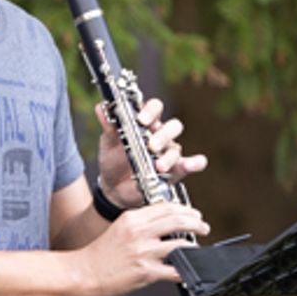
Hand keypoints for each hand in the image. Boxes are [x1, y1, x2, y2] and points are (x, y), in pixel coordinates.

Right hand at [77, 202, 207, 295]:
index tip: (192, 213)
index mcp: (132, 219)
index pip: (165, 207)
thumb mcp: (119, 230)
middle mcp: (138, 232)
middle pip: (177, 220)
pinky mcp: (145, 272)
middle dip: (196, 222)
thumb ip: (140, 226)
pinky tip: (190, 270)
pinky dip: (186, 270)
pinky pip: (174, 270)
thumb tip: (164, 226)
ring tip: (198, 248)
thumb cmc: (99, 255)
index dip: (184, 210)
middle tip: (203, 226)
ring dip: (194, 245)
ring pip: (180, 243)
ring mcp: (143, 252)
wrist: (83, 273)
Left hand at [95, 98, 209, 209]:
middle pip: (173, 126)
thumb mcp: (108, 143)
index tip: (141, 120)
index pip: (155, 108)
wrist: (113, 187)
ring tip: (158, 167)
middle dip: (163, 135)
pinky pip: (193, 163)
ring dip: (169, 156)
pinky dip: (195, 163)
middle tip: (151, 146)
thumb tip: (101, 107)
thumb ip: (109, 126)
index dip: (151, 111)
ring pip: (177, 148)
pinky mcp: (176, 170)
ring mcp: (169, 153)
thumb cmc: (113, 161)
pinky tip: (190, 165)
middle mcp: (161, 135)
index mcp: (145, 124)